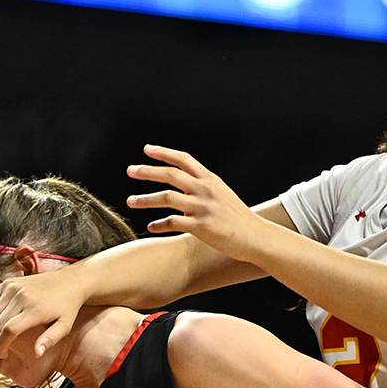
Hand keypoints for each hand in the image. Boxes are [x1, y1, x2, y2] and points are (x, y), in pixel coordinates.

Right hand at [0, 265, 85, 360]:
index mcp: (35, 309)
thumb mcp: (65, 327)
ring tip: (1, 336)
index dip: (1, 345)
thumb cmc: (67, 308)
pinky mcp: (9, 282)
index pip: (9, 330)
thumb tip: (36, 354)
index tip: (2, 354)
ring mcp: (13, 287)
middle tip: (1, 349)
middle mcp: (21, 296)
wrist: (69, 281)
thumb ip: (50, 340)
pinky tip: (1, 321)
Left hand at [126, 146, 264, 258]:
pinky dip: (159, 224)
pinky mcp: (201, 227)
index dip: (164, 153)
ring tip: (130, 202)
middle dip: (147, 171)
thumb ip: (204, 188)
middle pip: (171, 175)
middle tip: (130, 170)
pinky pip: (173, 222)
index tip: (147, 150)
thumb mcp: (223, 195)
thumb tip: (184, 184)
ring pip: (167, 197)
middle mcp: (206, 190)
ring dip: (145, 199)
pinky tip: (150, 227)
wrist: (256, 237)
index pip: (184, 159)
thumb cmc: (238, 219)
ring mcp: (203, 208)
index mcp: (211, 180)